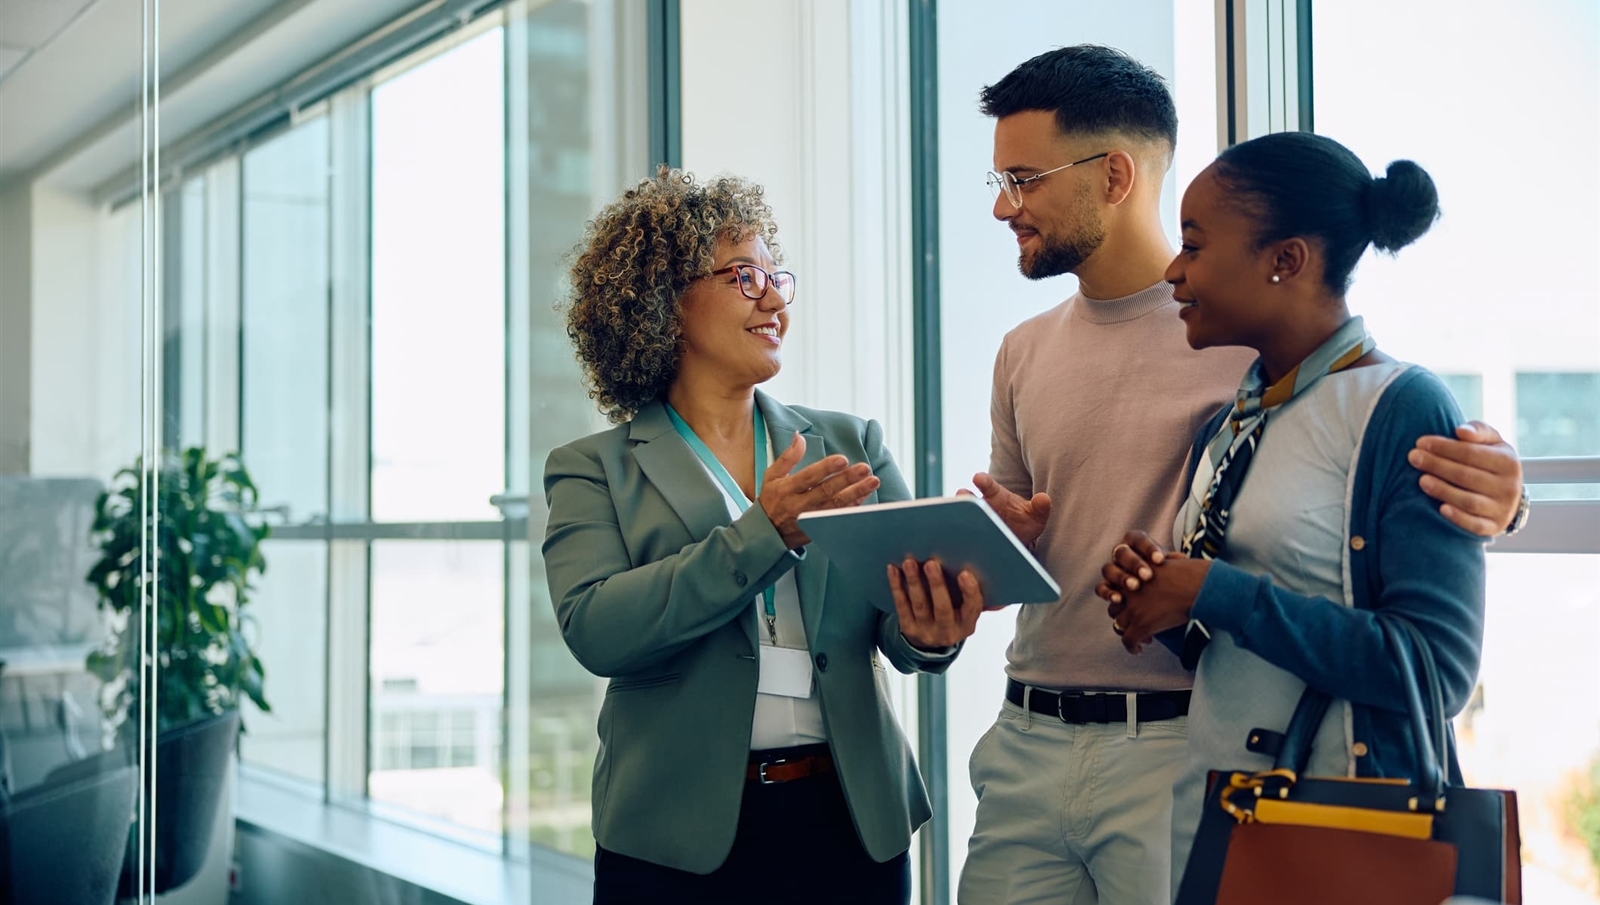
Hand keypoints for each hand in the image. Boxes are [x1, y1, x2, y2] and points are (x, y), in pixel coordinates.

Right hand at [759, 433, 880, 547]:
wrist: (768, 534)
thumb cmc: (771, 500)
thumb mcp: (772, 476)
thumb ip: (788, 457)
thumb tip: (800, 437)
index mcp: (787, 489)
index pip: (808, 477)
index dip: (825, 468)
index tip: (842, 459)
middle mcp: (799, 505)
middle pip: (827, 492)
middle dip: (847, 480)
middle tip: (865, 469)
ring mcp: (810, 520)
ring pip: (836, 506)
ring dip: (856, 493)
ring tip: (873, 481)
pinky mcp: (818, 530)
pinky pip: (838, 518)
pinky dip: (853, 508)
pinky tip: (865, 496)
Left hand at [888, 557, 984, 648]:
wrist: (929, 644)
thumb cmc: (953, 616)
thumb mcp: (966, 612)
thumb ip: (977, 597)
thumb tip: (997, 579)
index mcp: (968, 625)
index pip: (972, 608)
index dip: (970, 591)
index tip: (965, 573)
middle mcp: (948, 632)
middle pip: (943, 608)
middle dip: (937, 584)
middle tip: (932, 563)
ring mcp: (927, 633)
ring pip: (920, 605)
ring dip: (914, 582)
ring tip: (910, 562)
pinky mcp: (908, 630)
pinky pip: (901, 606)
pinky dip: (897, 587)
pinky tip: (893, 570)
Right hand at [966, 472, 1051, 547]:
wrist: (1018, 542)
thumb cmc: (1024, 522)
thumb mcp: (1035, 515)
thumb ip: (1040, 507)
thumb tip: (1044, 499)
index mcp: (995, 496)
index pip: (987, 485)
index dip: (982, 481)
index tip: (977, 478)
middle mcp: (981, 507)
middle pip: (969, 500)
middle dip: (964, 499)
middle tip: (961, 496)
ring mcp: (974, 523)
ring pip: (963, 518)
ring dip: (960, 519)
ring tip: (958, 522)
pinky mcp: (971, 538)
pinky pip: (964, 538)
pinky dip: (963, 540)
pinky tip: (963, 546)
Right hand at [1093, 531, 1168, 605]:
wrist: (1156, 592)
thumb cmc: (1165, 575)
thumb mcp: (1171, 566)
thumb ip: (1173, 562)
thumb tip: (1182, 560)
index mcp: (1136, 543)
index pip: (1138, 539)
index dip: (1147, 548)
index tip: (1160, 560)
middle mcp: (1121, 554)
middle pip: (1121, 553)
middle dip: (1134, 564)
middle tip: (1147, 576)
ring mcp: (1112, 570)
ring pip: (1108, 569)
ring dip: (1121, 577)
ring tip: (1135, 587)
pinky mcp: (1106, 587)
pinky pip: (1101, 588)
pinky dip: (1108, 593)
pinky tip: (1119, 600)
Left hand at [1095, 531, 1206, 653]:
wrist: (1199, 586)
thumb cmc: (1192, 573)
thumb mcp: (1170, 561)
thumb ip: (1162, 564)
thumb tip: (1172, 561)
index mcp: (1132, 574)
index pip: (1115, 588)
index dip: (1124, 599)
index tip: (1137, 606)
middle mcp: (1127, 589)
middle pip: (1114, 606)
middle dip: (1125, 616)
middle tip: (1139, 623)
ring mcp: (1133, 607)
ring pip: (1120, 624)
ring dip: (1129, 631)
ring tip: (1143, 637)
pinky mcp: (1142, 624)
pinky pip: (1128, 640)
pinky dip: (1132, 647)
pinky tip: (1139, 651)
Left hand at [1409, 421, 1523, 536]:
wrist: (1506, 495)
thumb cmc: (1490, 462)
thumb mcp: (1492, 443)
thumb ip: (1478, 431)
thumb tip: (1460, 431)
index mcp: (1509, 462)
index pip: (1471, 453)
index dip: (1444, 447)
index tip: (1420, 442)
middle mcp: (1509, 486)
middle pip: (1466, 476)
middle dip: (1437, 465)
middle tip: (1413, 457)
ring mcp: (1502, 509)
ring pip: (1469, 501)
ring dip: (1443, 490)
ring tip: (1421, 480)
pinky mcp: (1493, 527)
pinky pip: (1475, 525)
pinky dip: (1458, 518)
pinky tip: (1440, 509)